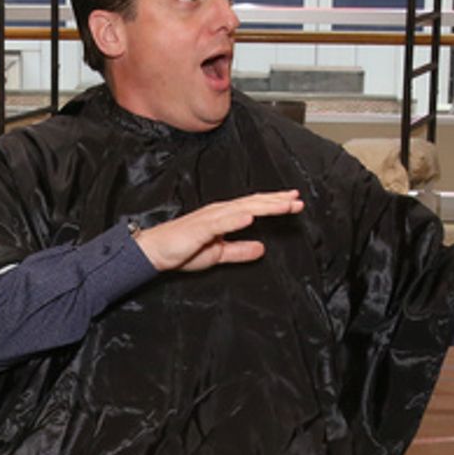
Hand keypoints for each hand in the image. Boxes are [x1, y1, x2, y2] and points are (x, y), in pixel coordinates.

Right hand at [134, 190, 303, 272]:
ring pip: (243, 209)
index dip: (275, 205)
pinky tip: (251, 217)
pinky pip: (221, 222)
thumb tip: (262, 248)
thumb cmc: (182, 250)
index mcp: (224, 217)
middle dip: (277, 202)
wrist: (155, 252)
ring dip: (265, 206)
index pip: (254, 207)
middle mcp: (219, 212)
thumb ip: (239, 250)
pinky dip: (237, 219)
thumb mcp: (218, 254)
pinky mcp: (200, 227)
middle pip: (254, 203)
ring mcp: (210, 218)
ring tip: (284, 205)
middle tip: (298, 200)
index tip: (294, 203)